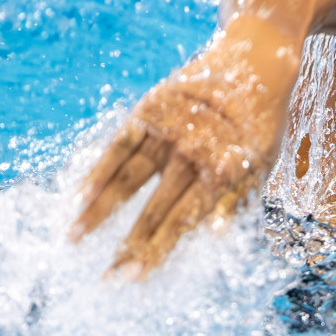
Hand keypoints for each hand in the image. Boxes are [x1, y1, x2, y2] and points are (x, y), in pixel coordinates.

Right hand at [70, 20, 300, 276]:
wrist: (257, 56)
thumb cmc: (261, 121)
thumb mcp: (261, 162)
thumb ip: (235, 200)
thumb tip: (215, 237)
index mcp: (224, 169)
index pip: (184, 221)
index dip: (158, 251)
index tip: (134, 279)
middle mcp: (193, 150)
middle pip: (155, 207)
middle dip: (130, 246)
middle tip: (105, 280)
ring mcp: (170, 127)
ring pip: (129, 176)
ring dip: (99, 210)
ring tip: (73, 239)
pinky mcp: (153, 107)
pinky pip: (119, 143)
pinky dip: (99, 169)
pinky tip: (78, 195)